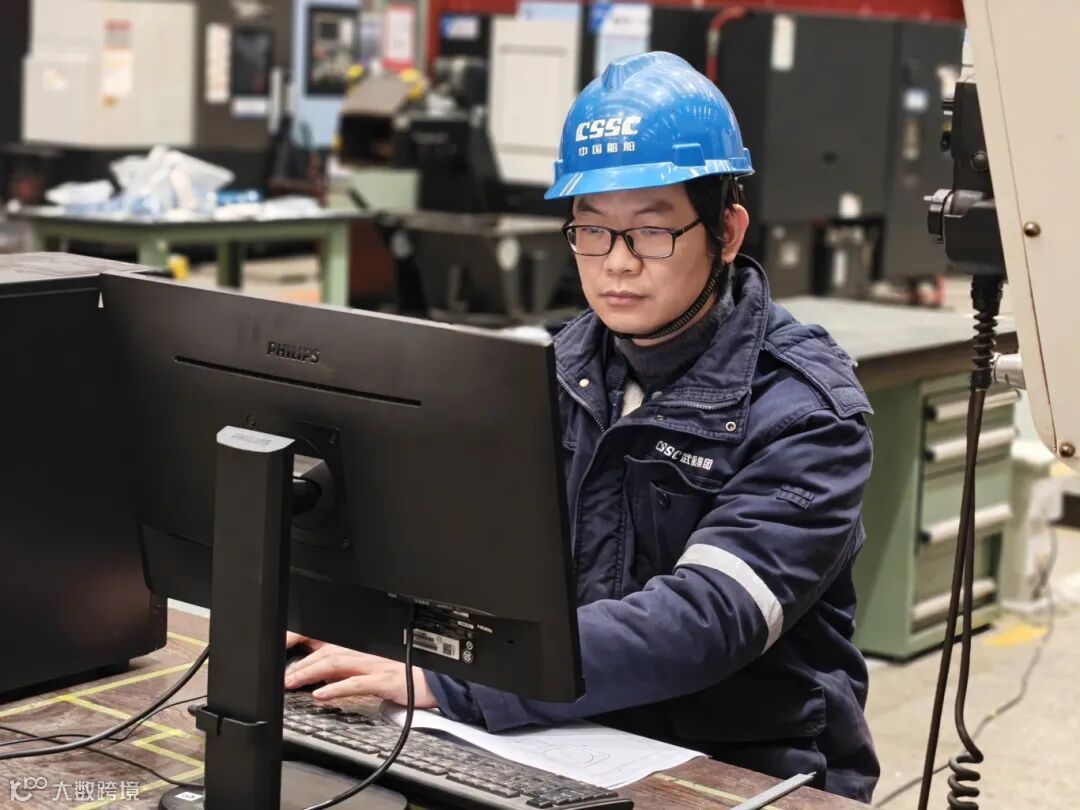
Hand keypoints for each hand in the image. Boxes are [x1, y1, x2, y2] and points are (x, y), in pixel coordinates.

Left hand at [283, 640, 436, 707]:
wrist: (439, 675)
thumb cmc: (406, 669)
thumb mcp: (370, 662)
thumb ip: (345, 666)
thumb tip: (316, 675)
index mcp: (357, 643)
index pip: (320, 635)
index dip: (295, 638)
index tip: (276, 648)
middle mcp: (362, 649)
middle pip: (322, 650)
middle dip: (296, 663)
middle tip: (277, 677)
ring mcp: (373, 663)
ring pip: (334, 662)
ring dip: (309, 672)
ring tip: (290, 683)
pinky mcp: (384, 679)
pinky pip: (356, 683)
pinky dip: (336, 688)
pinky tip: (321, 695)